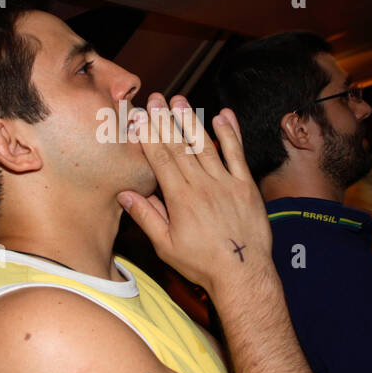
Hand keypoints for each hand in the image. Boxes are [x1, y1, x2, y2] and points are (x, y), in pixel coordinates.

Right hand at [117, 94, 271, 297]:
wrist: (242, 273)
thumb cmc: (201, 263)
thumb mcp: (166, 246)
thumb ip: (146, 217)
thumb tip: (125, 194)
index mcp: (180, 199)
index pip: (161, 160)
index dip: (149, 136)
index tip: (140, 117)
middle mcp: (202, 186)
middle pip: (180, 147)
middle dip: (165, 121)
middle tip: (155, 99)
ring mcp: (226, 183)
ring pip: (205, 146)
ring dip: (191, 121)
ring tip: (180, 101)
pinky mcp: (246, 186)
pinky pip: (237, 155)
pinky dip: (230, 134)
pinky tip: (223, 117)